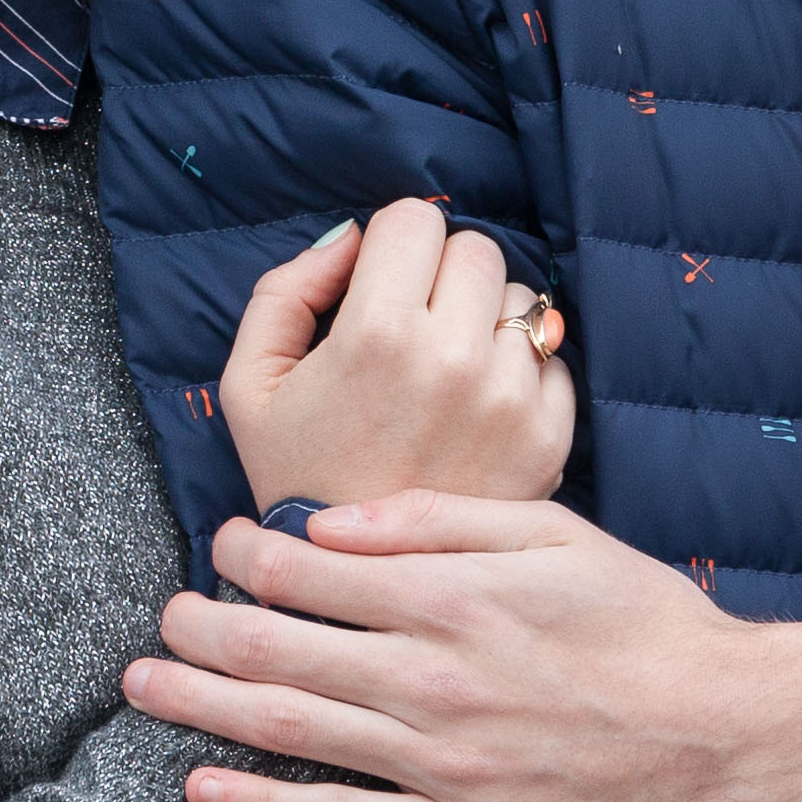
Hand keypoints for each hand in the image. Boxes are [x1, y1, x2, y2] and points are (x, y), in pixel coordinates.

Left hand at [121, 494, 801, 801]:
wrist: (735, 734)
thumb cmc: (646, 621)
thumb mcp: (552, 534)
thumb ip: (433, 522)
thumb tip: (323, 522)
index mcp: (453, 597)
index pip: (306, 569)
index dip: (243, 553)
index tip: (219, 544)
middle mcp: (434, 680)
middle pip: (275, 649)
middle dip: (198, 627)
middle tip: (159, 614)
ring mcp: (443, 766)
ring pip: (289, 731)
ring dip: (202, 706)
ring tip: (142, 685)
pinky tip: (203, 788)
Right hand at [221, 202, 571, 511]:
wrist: (353, 583)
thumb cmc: (296, 474)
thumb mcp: (250, 381)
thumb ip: (286, 290)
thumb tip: (350, 237)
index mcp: (377, 333)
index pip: (416, 218)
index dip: (392, 244)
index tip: (379, 285)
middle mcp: (454, 357)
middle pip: (475, 249)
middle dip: (440, 274)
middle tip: (412, 327)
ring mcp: (509, 398)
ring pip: (520, 299)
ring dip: (485, 318)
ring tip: (446, 370)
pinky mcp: (548, 437)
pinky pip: (552, 359)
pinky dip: (520, 369)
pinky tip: (478, 406)